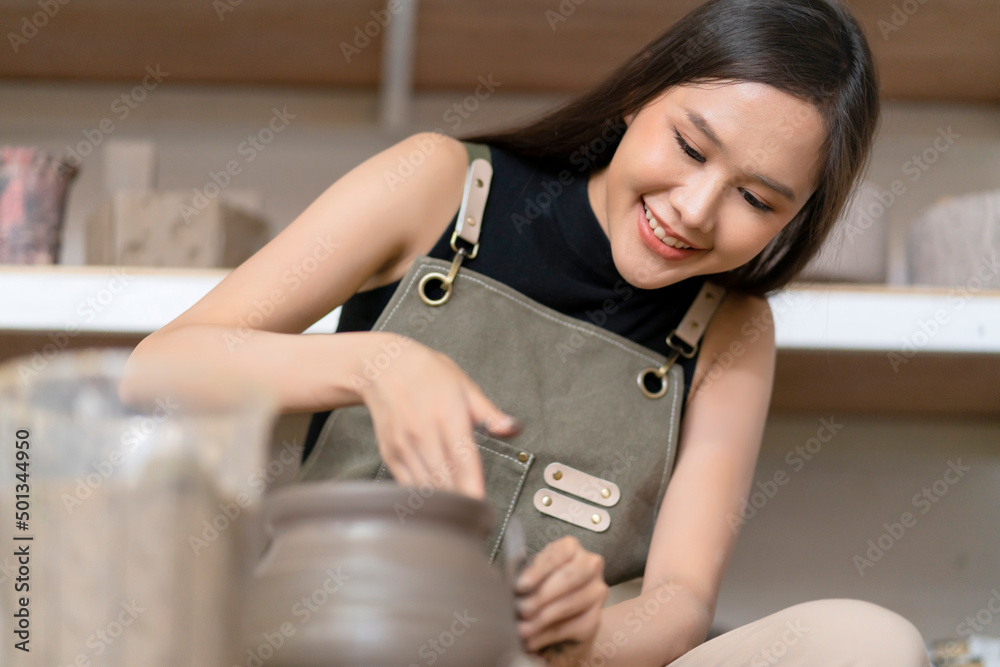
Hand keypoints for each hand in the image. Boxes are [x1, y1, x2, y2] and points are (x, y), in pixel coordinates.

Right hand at [357, 333, 521, 499]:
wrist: (382, 367)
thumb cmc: (427, 373)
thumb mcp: (464, 385)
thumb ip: (489, 412)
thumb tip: (514, 428)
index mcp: (447, 414)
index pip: (463, 458)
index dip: (472, 486)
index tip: (482, 505)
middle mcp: (423, 432)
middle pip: (444, 478)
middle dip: (461, 499)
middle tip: (475, 515)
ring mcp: (404, 444)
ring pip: (425, 484)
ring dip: (443, 500)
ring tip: (458, 513)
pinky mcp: (391, 453)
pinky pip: (409, 483)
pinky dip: (423, 494)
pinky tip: (436, 500)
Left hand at [514, 536, 607, 660]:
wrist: (564, 613)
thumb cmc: (542, 585)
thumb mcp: (533, 575)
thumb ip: (527, 578)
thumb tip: (512, 589)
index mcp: (570, 548)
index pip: (556, 556)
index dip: (537, 571)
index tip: (520, 586)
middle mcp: (590, 565)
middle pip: (568, 579)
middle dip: (542, 596)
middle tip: (520, 609)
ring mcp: (597, 591)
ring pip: (570, 603)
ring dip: (542, 618)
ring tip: (521, 629)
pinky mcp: (595, 618)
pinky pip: (572, 627)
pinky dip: (548, 635)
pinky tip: (532, 640)